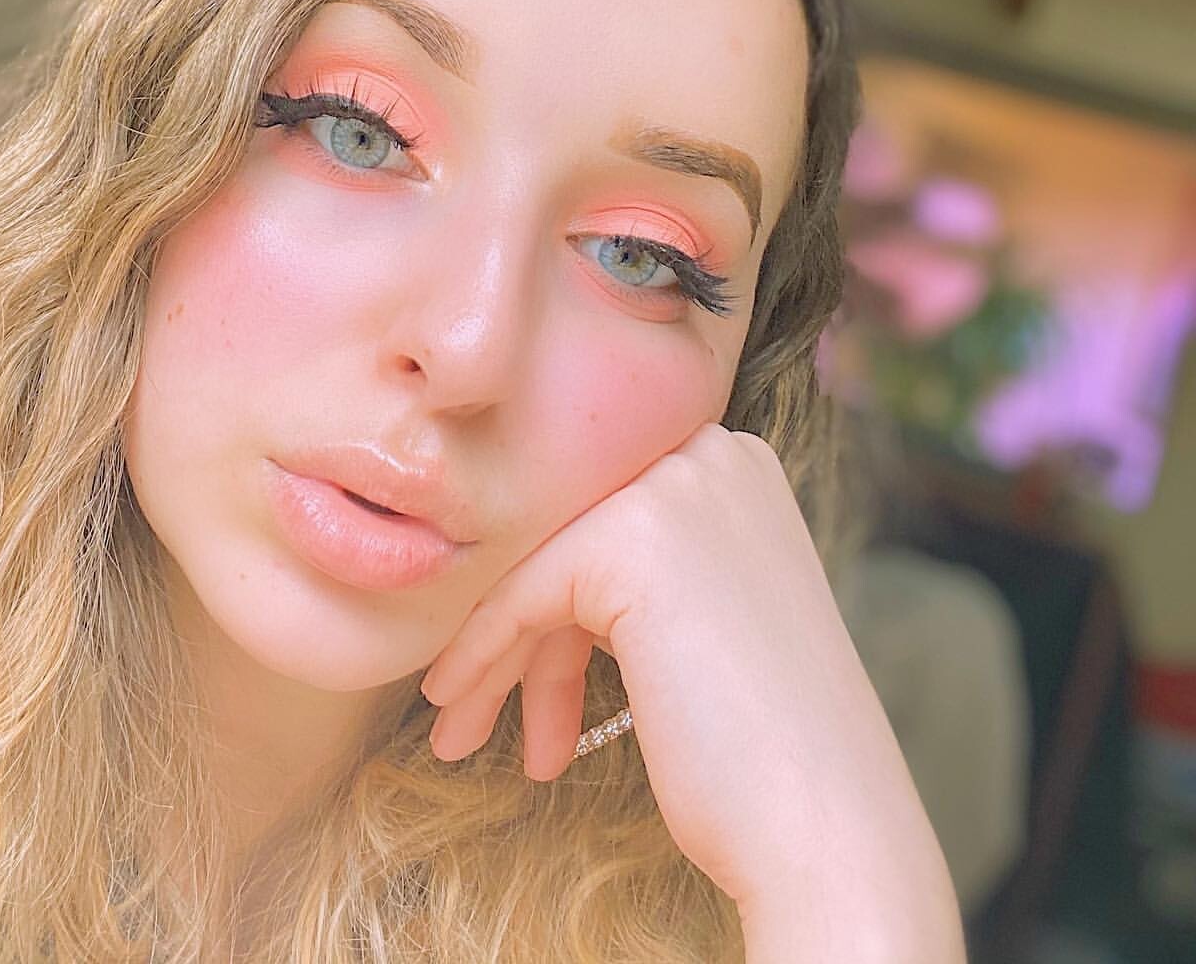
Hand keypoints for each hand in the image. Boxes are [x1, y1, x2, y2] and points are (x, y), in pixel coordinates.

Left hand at [419, 422, 964, 957]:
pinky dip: (482, 652)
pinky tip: (457, 710)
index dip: (552, 602)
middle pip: (569, 537)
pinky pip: (524, 593)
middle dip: (516, 631)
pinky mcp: (631, 538)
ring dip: (493, 655)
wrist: (826, 829)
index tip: (513, 677)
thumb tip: (538, 574)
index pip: (604, 517)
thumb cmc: (766, 750)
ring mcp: (676, 488)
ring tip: (459, 736)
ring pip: (541, 564)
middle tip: (466, 715)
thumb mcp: (705, 619)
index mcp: (737, 463)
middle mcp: (713, 454)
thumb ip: (644, 572)